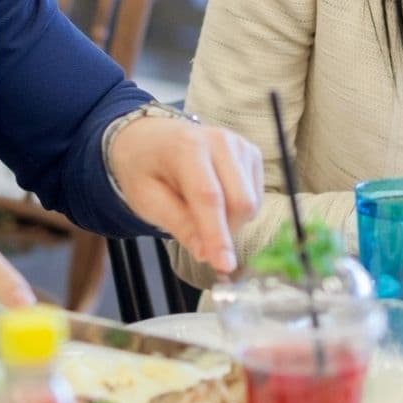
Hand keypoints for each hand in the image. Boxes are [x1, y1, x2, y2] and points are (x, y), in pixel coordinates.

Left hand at [106, 117, 263, 272]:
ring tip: (201, 211)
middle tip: (198, 237)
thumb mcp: (146, 200)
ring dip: (231, 220)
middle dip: (224, 231)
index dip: (217, 234)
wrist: (151, 138)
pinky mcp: (251, 153)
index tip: (224, 265)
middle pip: (239, 201)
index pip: (209, 197)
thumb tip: (205, 252)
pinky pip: (256, 196)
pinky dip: (238, 209)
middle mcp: (219, 140)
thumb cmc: (146, 169)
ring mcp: (239, 145)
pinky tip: (217, 198)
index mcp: (186, 147)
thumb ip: (177, 224)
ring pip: (251, 202)